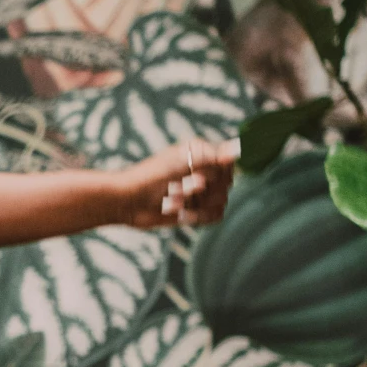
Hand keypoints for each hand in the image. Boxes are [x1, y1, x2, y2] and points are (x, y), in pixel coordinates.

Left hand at [113, 138, 239, 230]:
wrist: (128, 201)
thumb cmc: (150, 175)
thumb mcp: (180, 160)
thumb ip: (210, 155)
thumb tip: (237, 150)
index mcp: (202, 154)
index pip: (229, 163)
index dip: (216, 171)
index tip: (196, 172)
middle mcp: (204, 172)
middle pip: (227, 184)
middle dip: (201, 189)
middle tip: (177, 186)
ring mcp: (202, 193)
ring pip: (221, 202)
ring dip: (194, 204)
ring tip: (171, 200)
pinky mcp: (197, 211)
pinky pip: (215, 216)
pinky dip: (197, 217)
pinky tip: (180, 214)